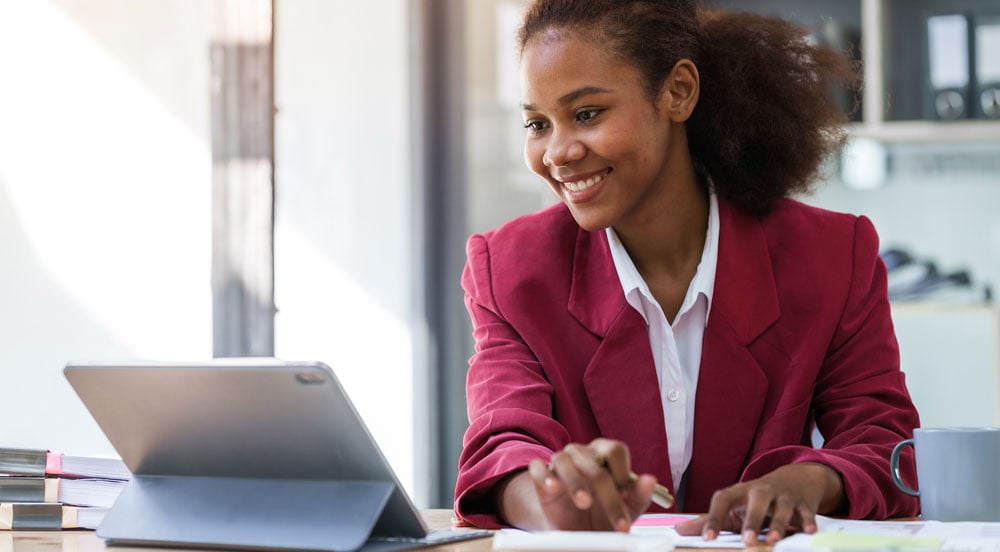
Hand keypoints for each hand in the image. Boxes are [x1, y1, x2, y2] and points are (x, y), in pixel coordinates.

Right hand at [498, 438, 656, 531]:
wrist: (575, 529)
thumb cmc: (603, 513)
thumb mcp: (626, 509)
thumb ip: (639, 495)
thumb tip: (650, 479)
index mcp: (604, 455)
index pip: (614, 449)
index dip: (622, 470)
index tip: (627, 493)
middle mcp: (582, 453)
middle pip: (593, 462)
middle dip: (607, 492)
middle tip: (616, 518)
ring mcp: (560, 462)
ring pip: (564, 460)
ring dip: (575, 481)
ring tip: (584, 502)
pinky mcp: (541, 476)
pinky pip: (538, 467)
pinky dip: (544, 475)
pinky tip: (552, 487)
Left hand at [674, 462, 845, 545]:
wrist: (797, 478)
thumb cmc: (759, 497)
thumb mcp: (736, 504)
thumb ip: (712, 518)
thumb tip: (680, 530)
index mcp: (741, 491)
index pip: (723, 499)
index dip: (714, 517)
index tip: (707, 537)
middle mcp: (762, 490)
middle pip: (757, 500)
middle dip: (752, 520)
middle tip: (746, 541)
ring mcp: (785, 496)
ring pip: (783, 508)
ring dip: (778, 524)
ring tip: (773, 540)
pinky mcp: (805, 503)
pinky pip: (807, 513)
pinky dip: (808, 522)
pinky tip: (808, 531)